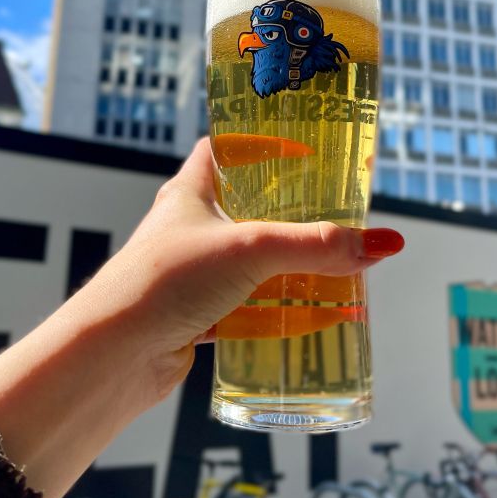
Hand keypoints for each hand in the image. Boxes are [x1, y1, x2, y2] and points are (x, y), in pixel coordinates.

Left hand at [86, 137, 404, 407]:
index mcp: (190, 190)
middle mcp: (189, 227)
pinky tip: (306, 315)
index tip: (304, 146)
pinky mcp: (197, 315)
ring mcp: (192, 272)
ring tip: (331, 262)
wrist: (113, 356)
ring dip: (285, 264)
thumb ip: (316, 246)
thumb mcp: (249, 250)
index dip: (262, 141)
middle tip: (334, 210)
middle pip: (247, 206)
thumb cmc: (163, 282)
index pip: (225, 147)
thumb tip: (383, 243)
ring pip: (249, 260)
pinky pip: (245, 306)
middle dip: (289, 211)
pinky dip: (274, 310)